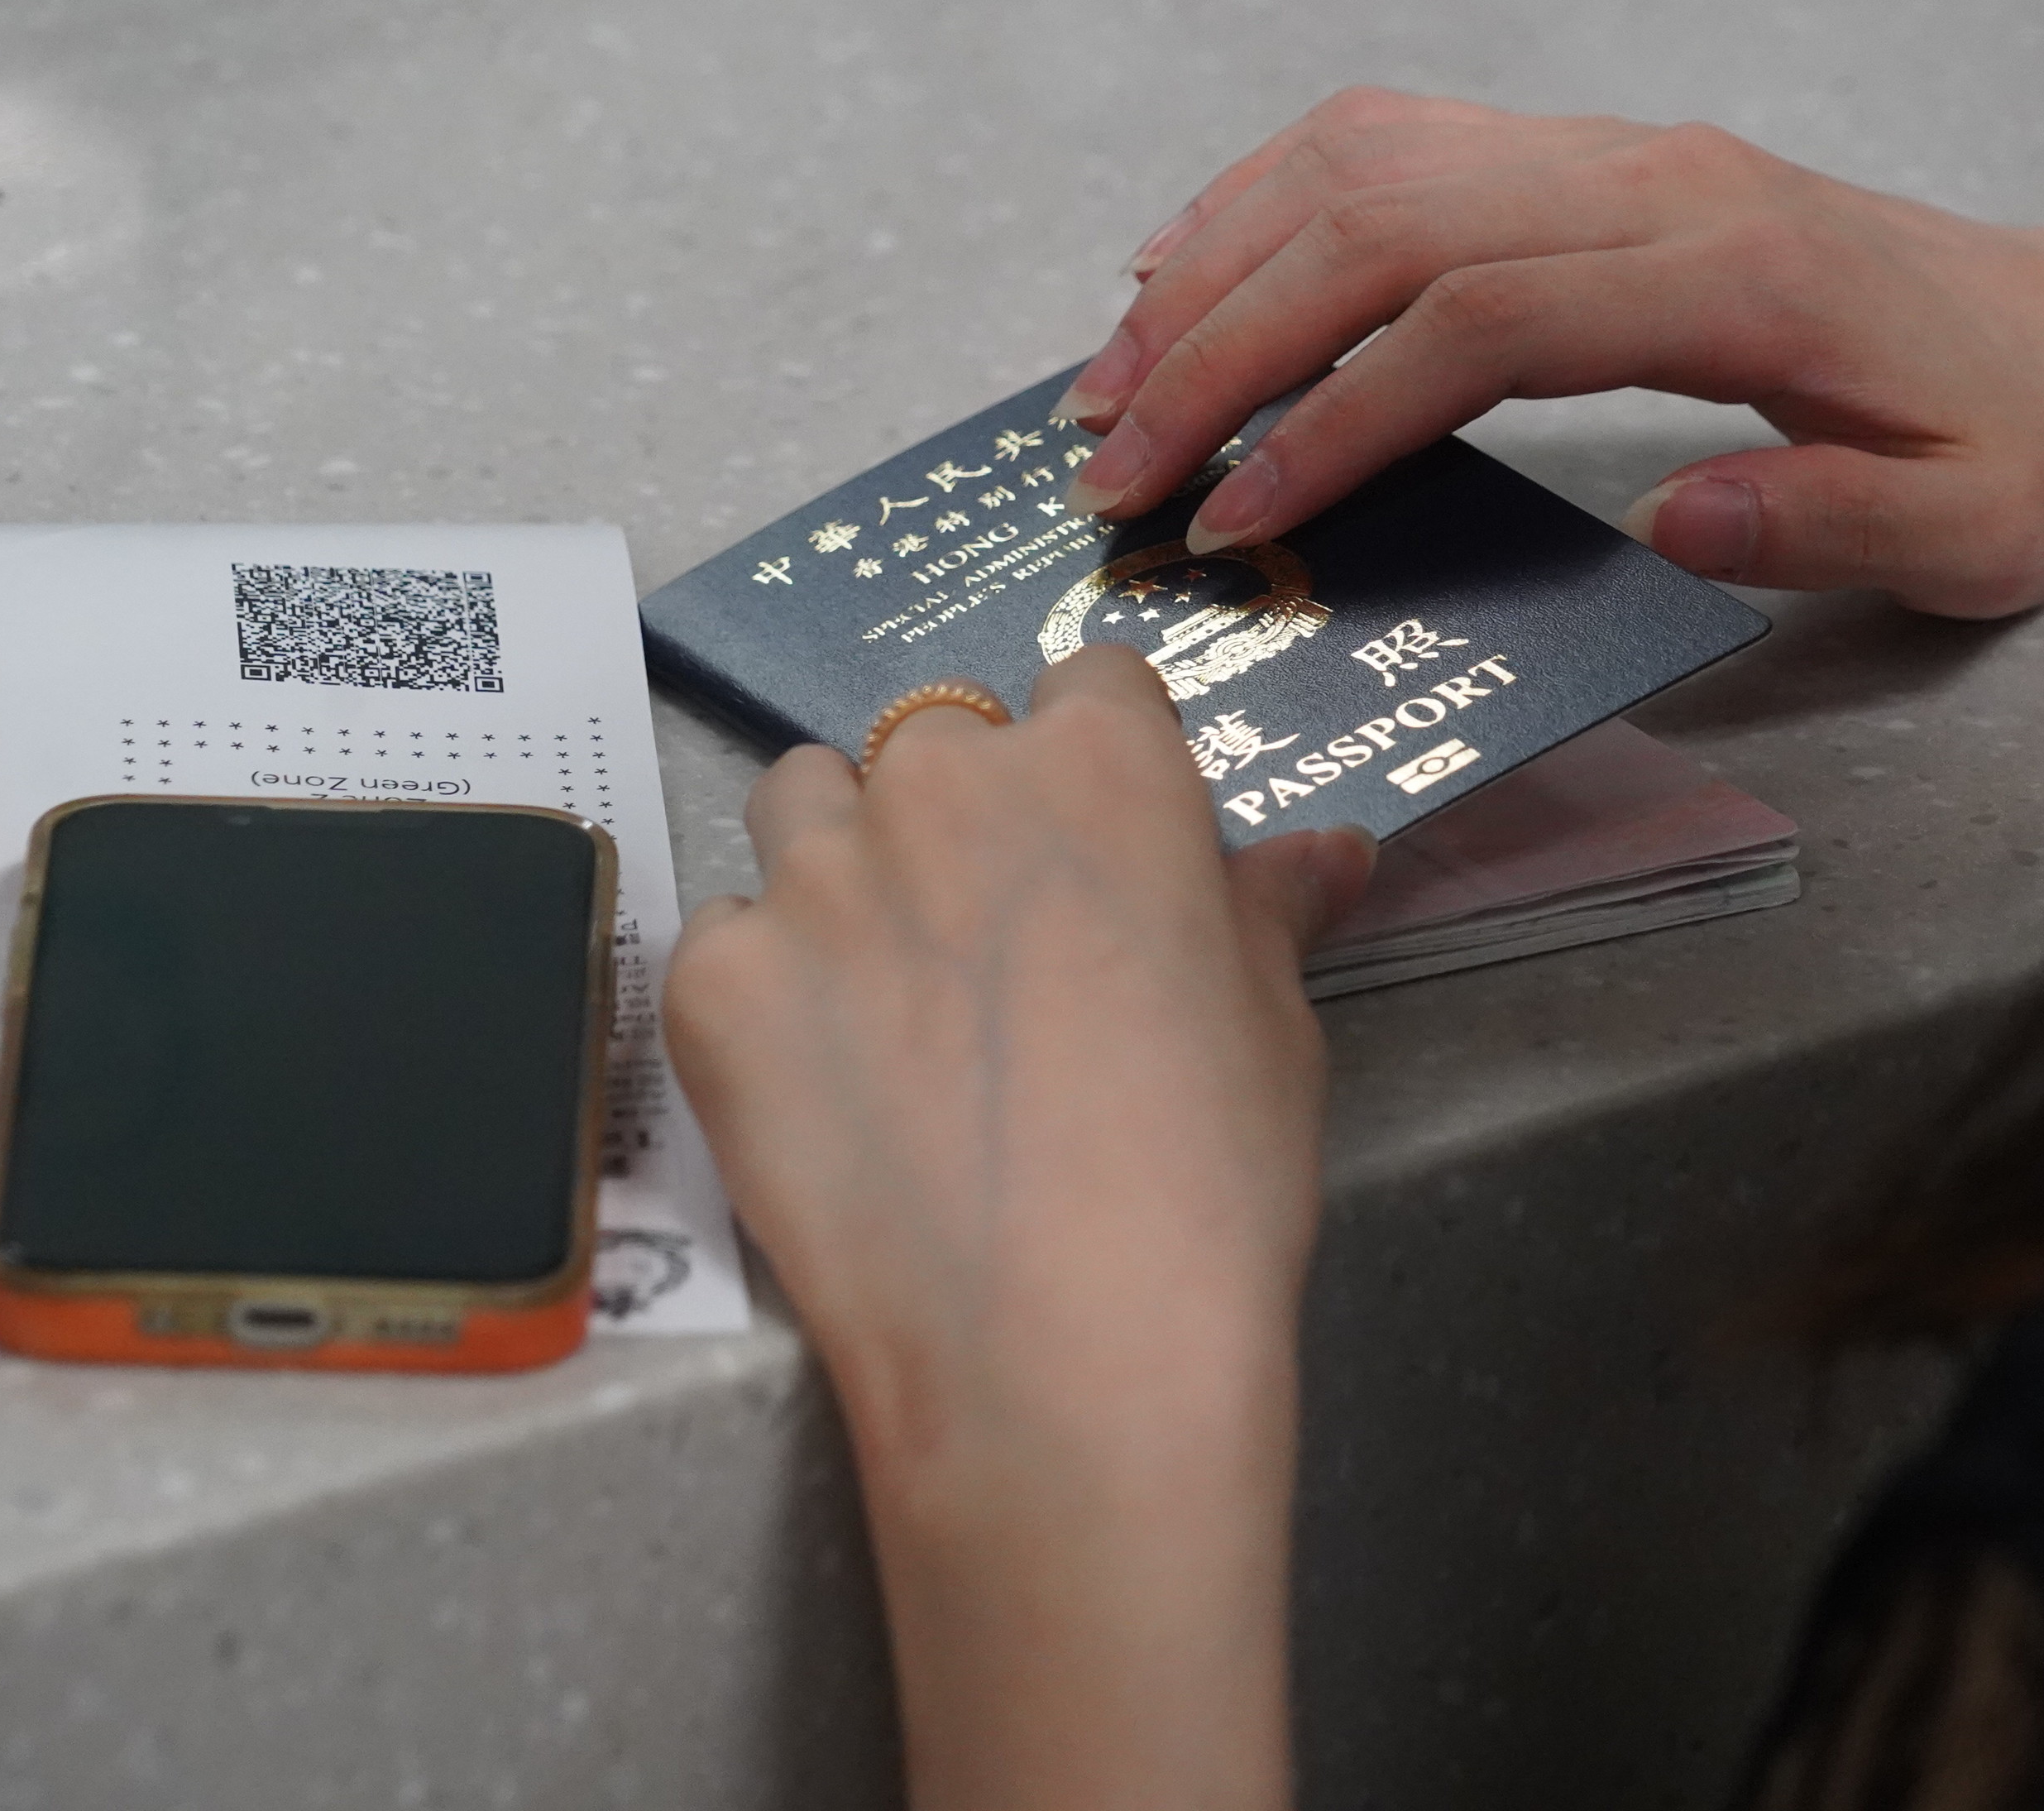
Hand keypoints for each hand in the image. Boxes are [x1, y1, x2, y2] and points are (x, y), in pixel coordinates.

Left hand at [664, 646, 1371, 1810]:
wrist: (1061, 1358)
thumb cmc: (1207, 1183)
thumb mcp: (1273, 1027)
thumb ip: (1267, 908)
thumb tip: (1331, 850)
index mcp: (1099, 762)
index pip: (1085, 686)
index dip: (1094, 771)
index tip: (1097, 859)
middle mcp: (940, 781)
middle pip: (931, 744)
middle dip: (957, 822)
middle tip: (993, 959)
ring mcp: (810, 876)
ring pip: (803, 807)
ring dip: (841, 870)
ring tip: (890, 1007)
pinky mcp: (712, 980)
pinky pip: (726, 939)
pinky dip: (764, 992)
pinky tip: (824, 1091)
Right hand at [1054, 89, 2043, 618]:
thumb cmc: (2016, 448)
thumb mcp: (1967, 526)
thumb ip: (1827, 522)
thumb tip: (1675, 523)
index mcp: (1733, 273)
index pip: (1478, 316)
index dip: (1338, 413)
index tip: (1240, 514)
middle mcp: (1654, 179)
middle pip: (1381, 220)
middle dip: (1222, 338)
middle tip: (1117, 459)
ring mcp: (1614, 150)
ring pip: (1365, 158)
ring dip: (1218, 257)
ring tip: (1112, 374)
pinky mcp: (1590, 157)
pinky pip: (1398, 144)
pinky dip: (1272, 201)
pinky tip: (1194, 269)